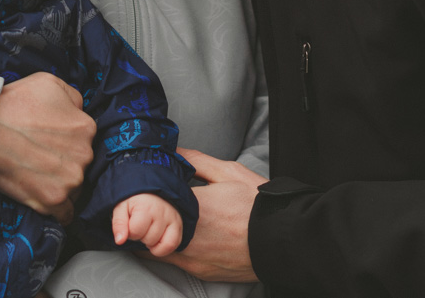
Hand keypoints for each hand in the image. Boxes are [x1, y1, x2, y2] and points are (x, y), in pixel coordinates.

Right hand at [0, 71, 95, 223]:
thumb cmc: (13, 103)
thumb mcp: (49, 83)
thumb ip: (73, 98)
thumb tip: (78, 113)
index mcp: (86, 128)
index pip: (84, 138)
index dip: (66, 138)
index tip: (49, 138)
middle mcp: (84, 156)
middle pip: (80, 163)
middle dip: (65, 161)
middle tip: (40, 155)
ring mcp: (70, 180)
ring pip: (74, 187)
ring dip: (61, 183)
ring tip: (37, 173)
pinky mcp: (52, 200)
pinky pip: (65, 213)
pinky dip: (58, 209)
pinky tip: (45, 197)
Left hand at [113, 192, 182, 256]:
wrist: (151, 189)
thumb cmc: (136, 199)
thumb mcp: (121, 207)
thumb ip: (119, 224)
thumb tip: (120, 240)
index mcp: (145, 207)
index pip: (135, 232)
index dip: (129, 231)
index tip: (130, 223)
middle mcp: (161, 213)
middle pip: (148, 239)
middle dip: (141, 236)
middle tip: (140, 224)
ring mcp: (172, 219)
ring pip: (161, 244)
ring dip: (151, 241)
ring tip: (148, 230)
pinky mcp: (178, 224)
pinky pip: (173, 245)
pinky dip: (163, 248)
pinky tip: (156, 240)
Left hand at [147, 148, 262, 281]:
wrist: (284, 242)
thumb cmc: (259, 205)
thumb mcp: (230, 173)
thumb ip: (197, 161)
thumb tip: (174, 151)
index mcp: (192, 207)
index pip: (151, 201)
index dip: (143, 196)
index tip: (140, 191)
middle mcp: (187, 236)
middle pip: (149, 227)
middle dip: (144, 217)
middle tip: (144, 207)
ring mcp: (192, 258)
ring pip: (155, 247)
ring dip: (152, 235)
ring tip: (157, 223)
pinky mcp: (200, 272)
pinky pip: (172, 261)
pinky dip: (166, 250)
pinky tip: (173, 239)